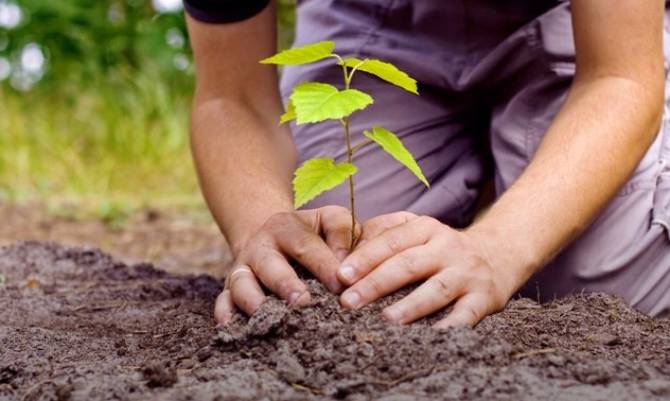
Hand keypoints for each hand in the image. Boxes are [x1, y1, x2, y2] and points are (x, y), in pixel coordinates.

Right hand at [214, 206, 359, 323]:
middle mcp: (260, 246)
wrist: (272, 236)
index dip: (323, 265)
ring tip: (273, 320)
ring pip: (241, 284)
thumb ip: (341, 232)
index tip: (341, 286)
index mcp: (286, 227)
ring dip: (255, 302)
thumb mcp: (328, 220)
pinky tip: (236, 328)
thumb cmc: (312, 234)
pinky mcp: (230, 289)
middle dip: (286, 285)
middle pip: (270, 265)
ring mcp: (242, 268)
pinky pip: (222, 302)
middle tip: (303, 302)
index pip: (305, 245)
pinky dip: (226, 314)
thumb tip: (344, 267)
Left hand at [337, 212, 519, 327]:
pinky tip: (431, 337)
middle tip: (349, 302)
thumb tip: (346, 250)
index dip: (364, 258)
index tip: (341, 276)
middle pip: (408, 264)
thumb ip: (385, 234)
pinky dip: (451, 326)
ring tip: (386, 319)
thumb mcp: (418, 230)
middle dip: (376, 283)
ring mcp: (466, 273)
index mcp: (425, 228)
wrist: (499, 253)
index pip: (391, 242)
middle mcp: (447, 247)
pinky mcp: (485, 298)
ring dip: (411, 305)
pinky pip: (467, 314)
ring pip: (436, 289)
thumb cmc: (442, 247)